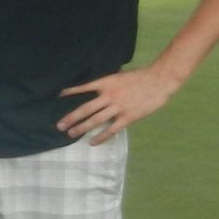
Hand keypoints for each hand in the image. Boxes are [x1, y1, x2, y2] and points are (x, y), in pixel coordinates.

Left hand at [56, 67, 179, 144]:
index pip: (84, 87)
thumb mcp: (121, 76)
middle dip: (71, 117)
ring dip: (82, 128)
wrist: (159, 80)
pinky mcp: (128, 117)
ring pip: (95, 120)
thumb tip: (99, 89)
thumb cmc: (141, 76)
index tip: (59, 95)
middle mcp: (109, 95)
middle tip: (59, 125)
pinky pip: (111, 129)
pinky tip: (92, 142)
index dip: (71, 91)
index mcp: (107, 82)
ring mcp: (118, 107)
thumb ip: (110, 84)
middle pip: (86, 108)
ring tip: (71, 134)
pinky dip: (100, 137)